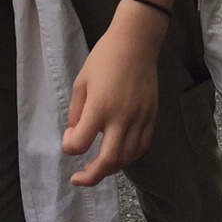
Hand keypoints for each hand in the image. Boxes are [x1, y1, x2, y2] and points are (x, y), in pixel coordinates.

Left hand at [62, 11, 160, 185]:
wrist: (136, 43)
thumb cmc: (104, 58)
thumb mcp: (81, 82)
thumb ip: (77, 112)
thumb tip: (77, 134)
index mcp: (99, 108)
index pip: (80, 144)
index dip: (69, 145)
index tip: (69, 135)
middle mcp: (121, 118)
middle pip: (107, 162)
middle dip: (91, 177)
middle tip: (79, 179)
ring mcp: (139, 119)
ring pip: (127, 158)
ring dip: (110, 168)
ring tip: (99, 167)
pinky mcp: (151, 117)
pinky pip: (142, 146)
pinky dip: (129, 157)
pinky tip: (120, 155)